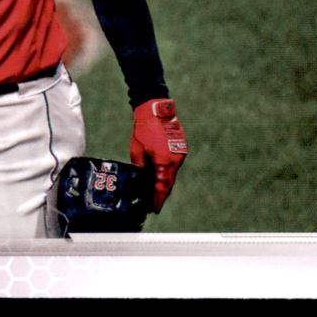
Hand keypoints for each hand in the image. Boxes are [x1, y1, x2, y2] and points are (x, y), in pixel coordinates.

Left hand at [130, 98, 187, 212]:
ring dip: (164, 181)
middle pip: (169, 182)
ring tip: (154, 190)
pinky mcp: (180, 147)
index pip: (162, 186)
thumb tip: (139, 178)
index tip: (154, 208)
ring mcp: (179, 153)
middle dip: (161, 193)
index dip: (158, 199)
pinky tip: (159, 174)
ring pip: (172, 173)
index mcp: (164, 161)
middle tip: (154, 203)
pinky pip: (173, 164)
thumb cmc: (144, 128)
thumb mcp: (136, 149)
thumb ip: (140, 166)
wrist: (156, 109)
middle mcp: (175, 159)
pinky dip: (167, 171)